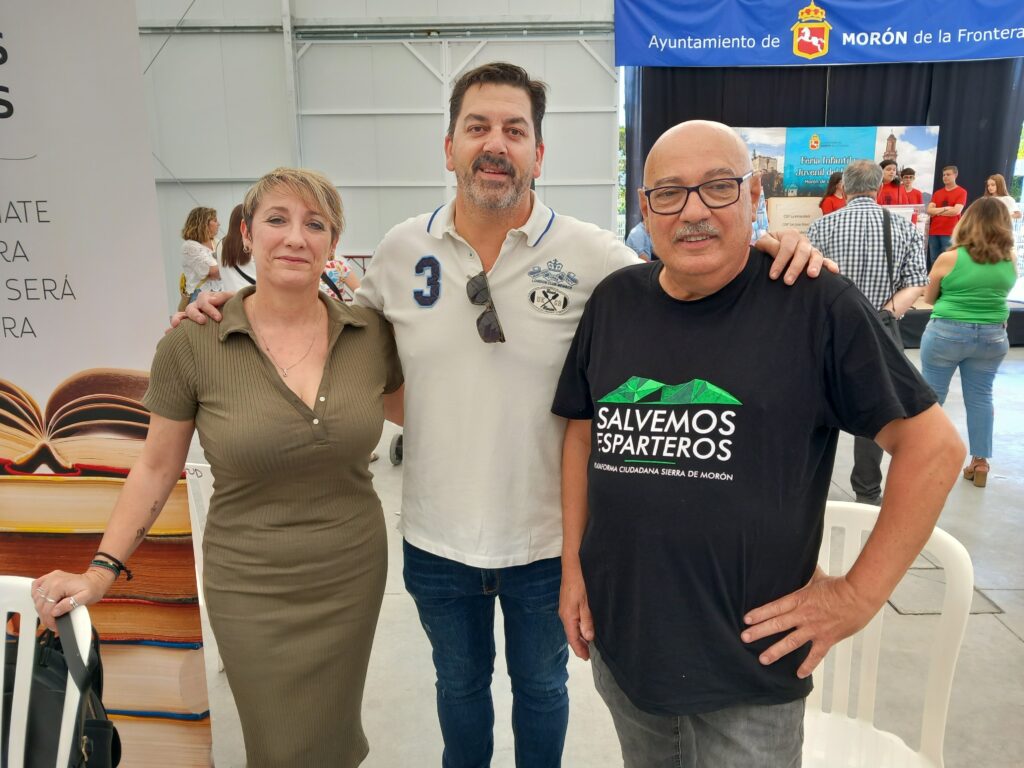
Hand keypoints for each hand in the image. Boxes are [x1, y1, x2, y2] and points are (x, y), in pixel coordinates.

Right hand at [32, 570, 112, 631]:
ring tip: (50, 616)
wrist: (95, 580)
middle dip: (45, 617)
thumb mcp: (85, 598)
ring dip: (40, 608)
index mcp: (59, 585)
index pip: (47, 608)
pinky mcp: (50, 577)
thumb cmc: (92, 589)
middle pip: (40, 604)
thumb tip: (55, 612)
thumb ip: (70, 605)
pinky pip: (36, 586)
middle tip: (52, 624)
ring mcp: (51, 577)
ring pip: (36, 597)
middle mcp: (52, 580)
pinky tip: (43, 603)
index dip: (49, 620)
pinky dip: (36, 595)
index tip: (54, 627)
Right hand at [169, 290, 233, 329]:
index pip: (204, 301)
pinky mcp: (191, 325)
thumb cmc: (234, 306)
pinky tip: (168, 333)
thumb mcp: (232, 298)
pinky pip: (180, 326)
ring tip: (176, 325)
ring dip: (178, 319)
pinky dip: (173, 329)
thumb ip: (224, 296)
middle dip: (196, 315)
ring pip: (181, 315)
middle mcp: (197, 306)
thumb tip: (213, 300)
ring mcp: (193, 316)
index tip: (219, 318)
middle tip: (203, 321)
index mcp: (206, 298)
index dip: (210, 309)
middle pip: (191, 308)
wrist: (238, 315)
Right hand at [558, 566, 593, 659]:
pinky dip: (579, 627)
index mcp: (568, 616)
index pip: (572, 638)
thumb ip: (587, 620)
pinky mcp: (567, 604)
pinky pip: (573, 620)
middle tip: (590, 654)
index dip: (579, 649)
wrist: (573, 565)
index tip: (587, 658)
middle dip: (580, 645)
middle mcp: (564, 614)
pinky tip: (586, 628)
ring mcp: (565, 609)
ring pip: (572, 627)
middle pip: (571, 634)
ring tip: (589, 644)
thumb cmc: (580, 583)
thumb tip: (588, 637)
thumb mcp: (586, 602)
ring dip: (580, 636)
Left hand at [740, 574, 878, 677]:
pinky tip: (798, 674)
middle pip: (777, 624)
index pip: (774, 607)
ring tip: (762, 659)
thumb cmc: (840, 585)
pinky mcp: (827, 639)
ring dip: (776, 651)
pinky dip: (807, 665)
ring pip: (791, 642)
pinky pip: (815, 655)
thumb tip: (800, 562)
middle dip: (759, 632)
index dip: (759, 613)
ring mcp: (814, 629)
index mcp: (799, 599)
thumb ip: (806, 575)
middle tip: (744, 638)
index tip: (746, 620)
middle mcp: (803, 615)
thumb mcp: (818, 577)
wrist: (860, 595)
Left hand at [756, 230, 831, 283]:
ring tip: (811, 275)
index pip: (786, 247)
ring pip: (816, 255)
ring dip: (814, 265)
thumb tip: (776, 250)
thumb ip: (768, 244)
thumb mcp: (763, 242)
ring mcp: (811, 249)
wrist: (773, 247)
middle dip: (795, 267)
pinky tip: (835, 271)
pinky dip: (830, 264)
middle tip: (788, 281)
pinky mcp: (817, 258)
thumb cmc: (767, 246)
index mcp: (790, 235)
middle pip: (802, 252)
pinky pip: (826, 260)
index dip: (780, 261)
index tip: (773, 276)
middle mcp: (803, 241)